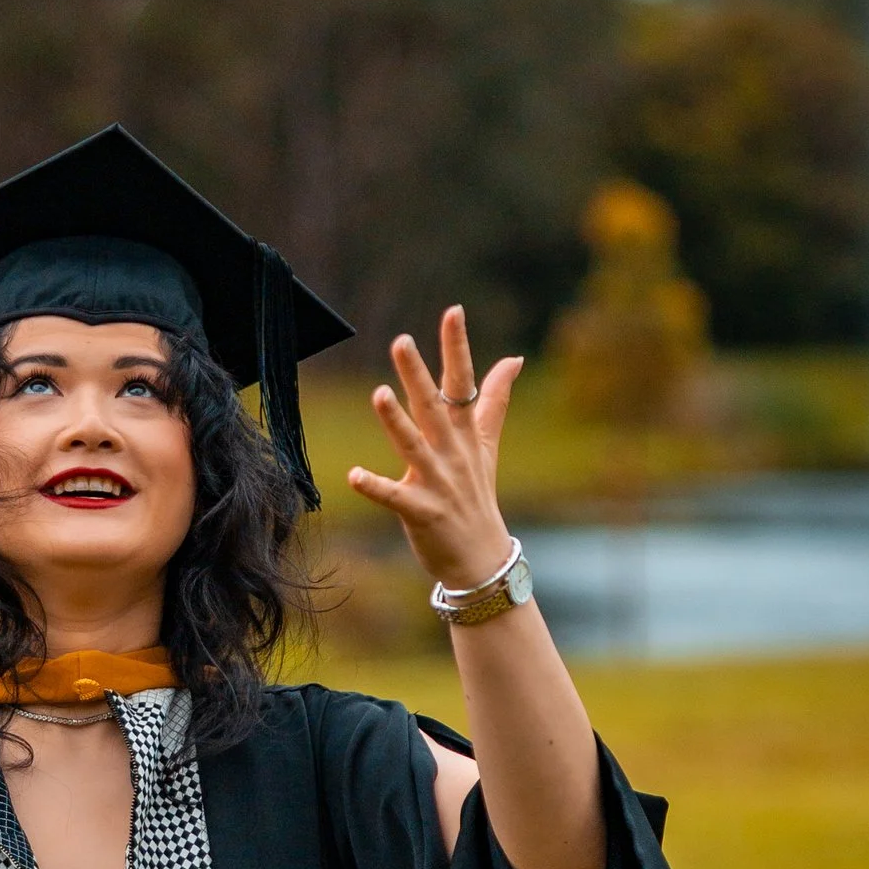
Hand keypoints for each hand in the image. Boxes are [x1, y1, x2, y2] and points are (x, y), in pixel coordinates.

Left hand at [345, 306, 521, 592]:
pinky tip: (353, 475)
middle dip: (419, 375)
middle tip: (402, 341)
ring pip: (414, 446)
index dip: (457, 347)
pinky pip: (395, 497)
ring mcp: (439, 483)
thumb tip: (515, 358)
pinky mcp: (422, 512)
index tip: (453, 311)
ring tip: (379, 394)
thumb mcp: (487, 444)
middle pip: (434, 407)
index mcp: (465, 434)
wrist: (483, 557)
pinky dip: (375, 487)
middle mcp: (453, 453)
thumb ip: (494, 398)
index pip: (462, 382)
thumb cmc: (478, 495)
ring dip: (397, 422)